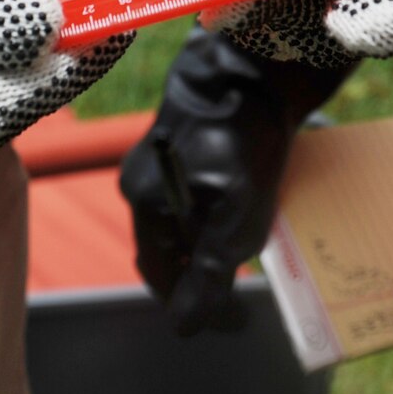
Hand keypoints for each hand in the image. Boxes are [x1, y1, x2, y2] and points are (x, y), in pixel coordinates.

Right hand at [119, 29, 347, 333]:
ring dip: (205, 240)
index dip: (188, 303)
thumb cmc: (240, 141)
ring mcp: (156, 156)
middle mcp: (140, 179)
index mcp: (144, 202)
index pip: (158, 273)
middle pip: (166, 246)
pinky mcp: (180, 139)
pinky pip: (189, 190)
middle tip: (236, 290)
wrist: (252, 66)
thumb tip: (184, 328)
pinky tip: (239, 208)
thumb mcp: (232, 220)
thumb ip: (208, 276)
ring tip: (242, 251)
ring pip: (179, 218)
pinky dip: (210, 209)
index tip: (225, 320)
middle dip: (196, 271)